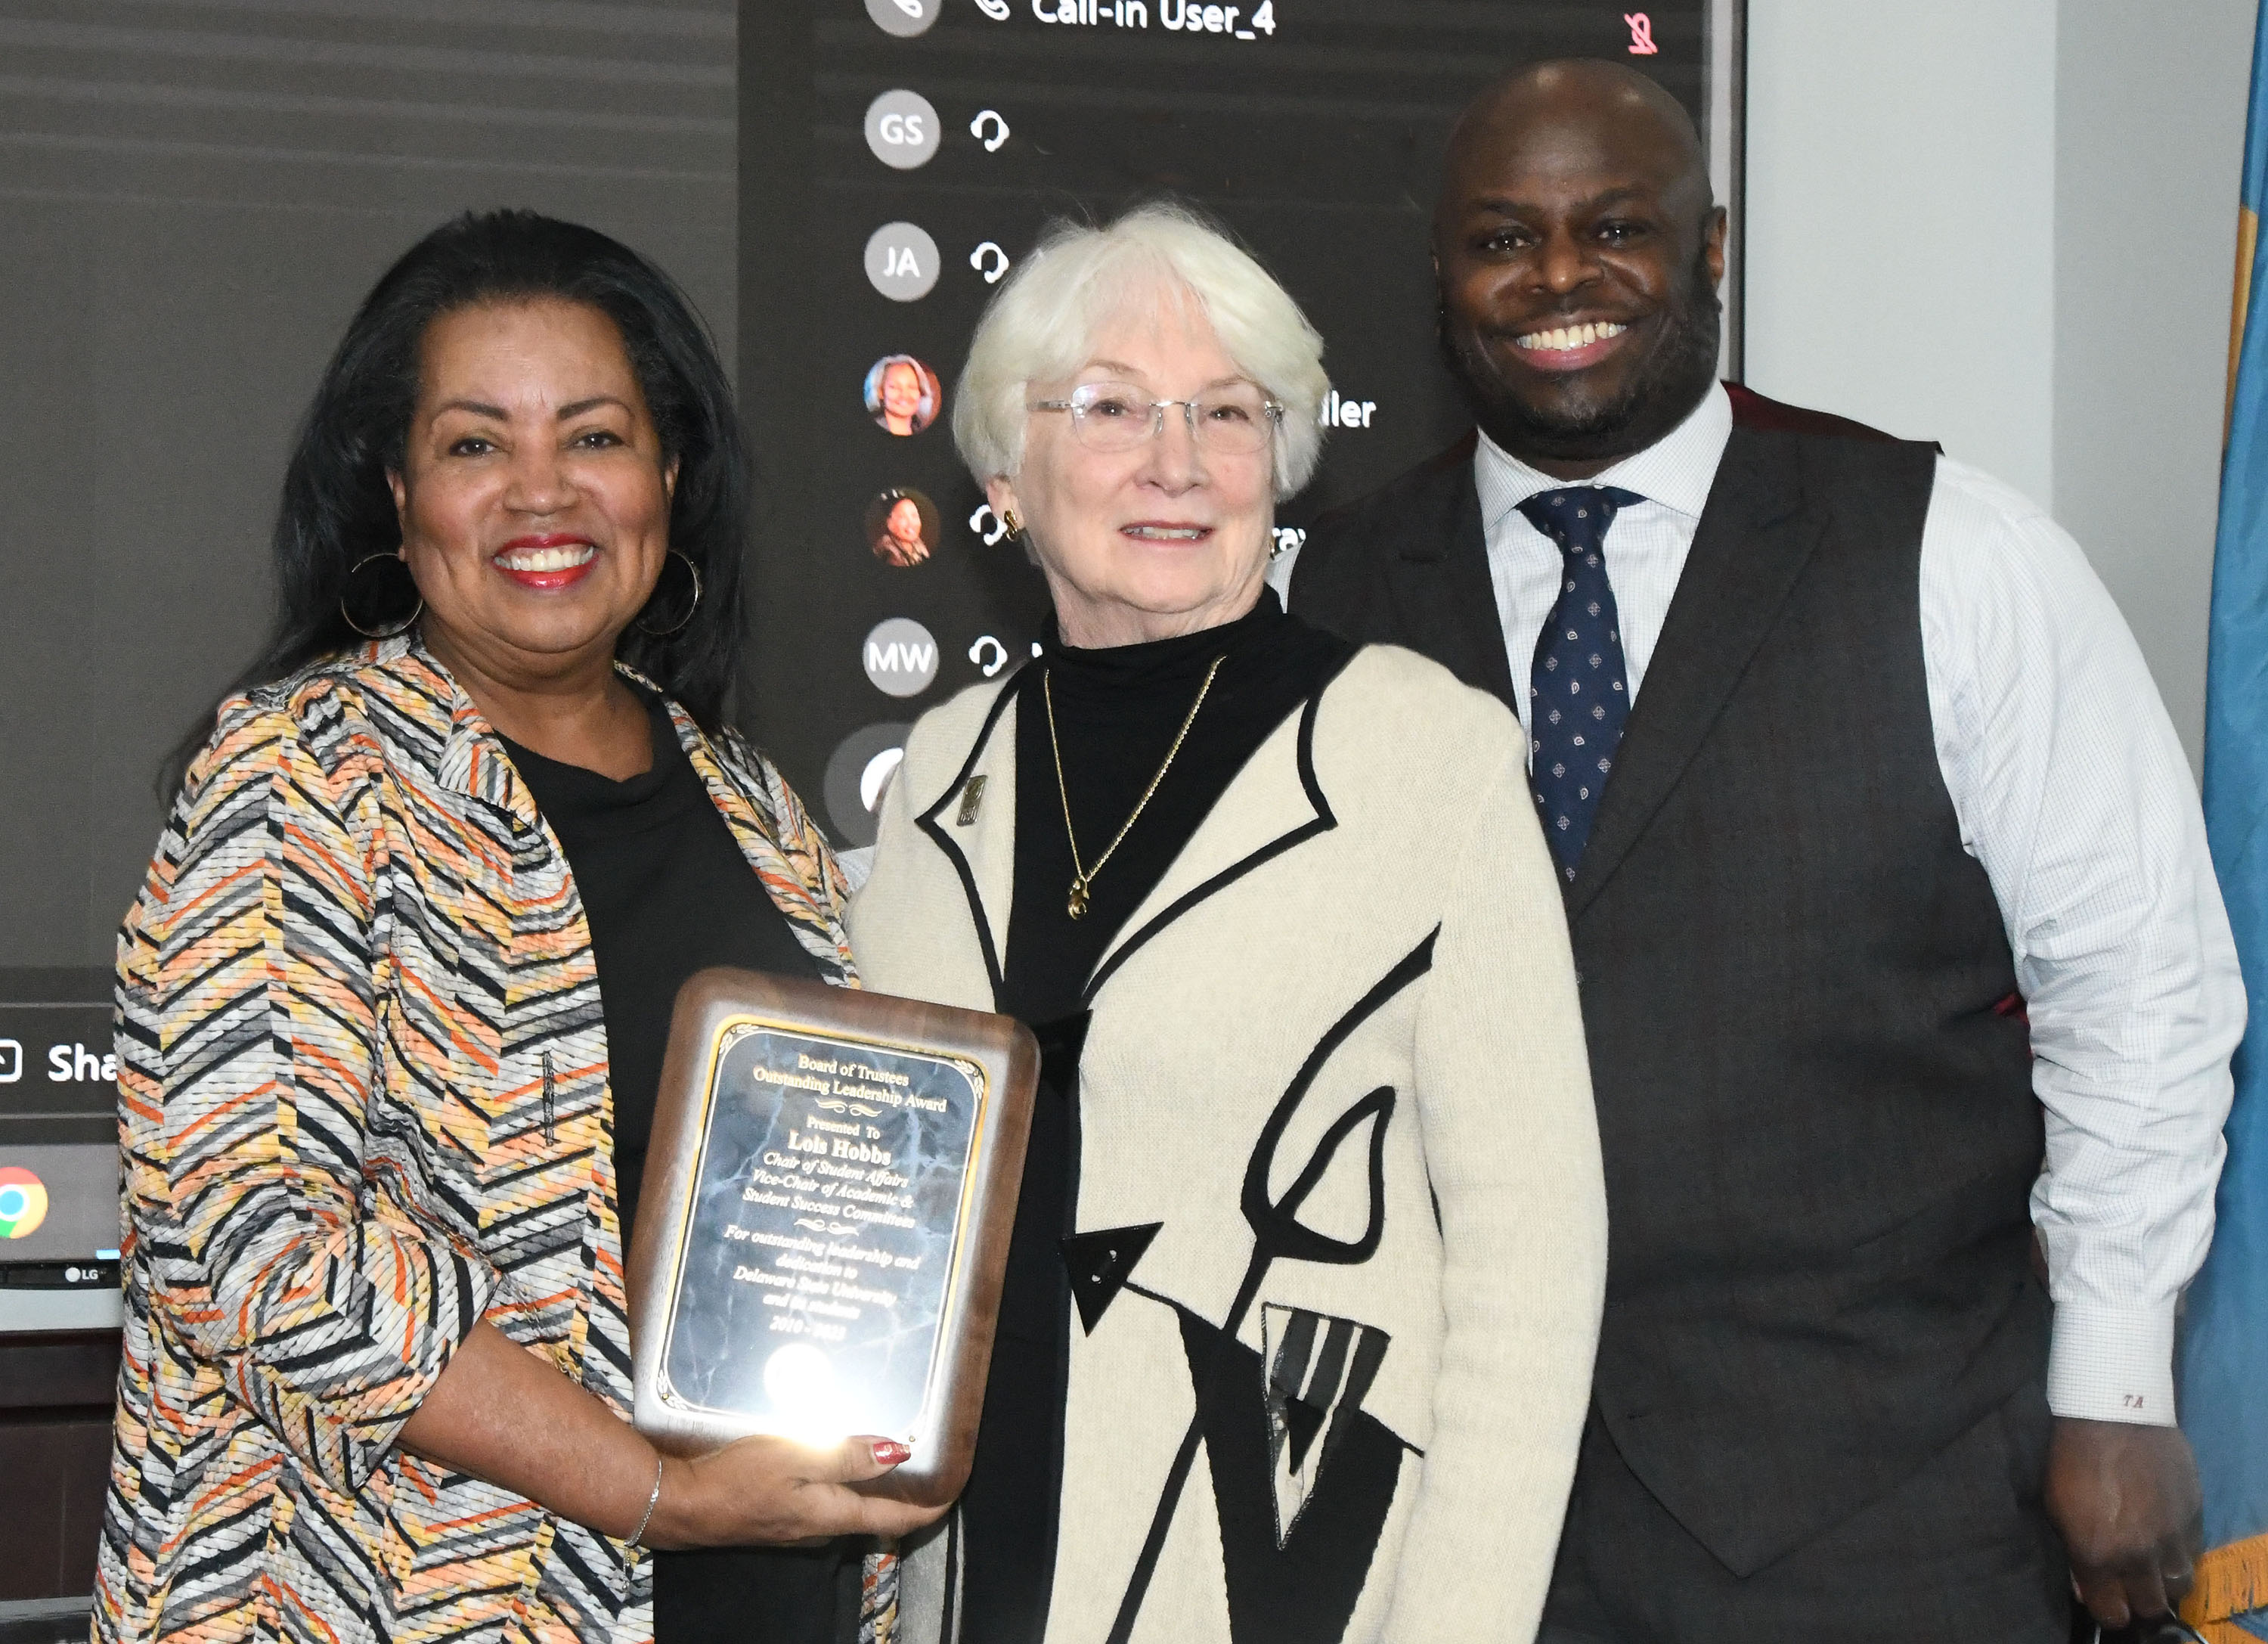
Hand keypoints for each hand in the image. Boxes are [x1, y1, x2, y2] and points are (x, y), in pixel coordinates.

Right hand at [642, 1435, 943, 1548]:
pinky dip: (840, 1479)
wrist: (681, 1503)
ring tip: (886, 1447)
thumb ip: (847, 1456)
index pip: (896, 1518)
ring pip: (848, 1503)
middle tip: (925, 1459)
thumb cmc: (738, 1478)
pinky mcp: (778, 1513)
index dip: (929, 1506)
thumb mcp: (797, 1456)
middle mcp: (821, 1525)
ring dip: (871, 1483)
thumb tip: (898, 1451)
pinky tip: (833, 1454)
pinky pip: (822, 1497)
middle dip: (903, 1490)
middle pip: (875, 1512)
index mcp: (833, 1513)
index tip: (954, 1489)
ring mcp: (798, 1523)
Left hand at [2044, 1417, 2203, 1628]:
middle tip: (2127, 1582)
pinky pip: (2192, 1553)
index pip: (2112, 1613)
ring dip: (2163, 1579)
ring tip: (2148, 1563)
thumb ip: (2073, 1554)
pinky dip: (2179, 1552)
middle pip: (2151, 1606)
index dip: (2107, 1608)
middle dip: (2138, 1599)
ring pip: (2179, 1584)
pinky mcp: (2194, 1516)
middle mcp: (2139, 1555)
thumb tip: (2084, 1587)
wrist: (2113, 1412)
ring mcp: (2171, 1537)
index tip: (2103, 1598)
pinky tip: (2163, 1538)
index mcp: (2098, 1554)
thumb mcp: (2056, 1507)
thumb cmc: (2072, 1456)